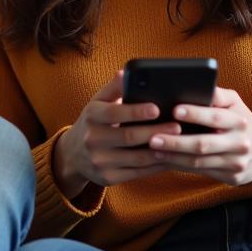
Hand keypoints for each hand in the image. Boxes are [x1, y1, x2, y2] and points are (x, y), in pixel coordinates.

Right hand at [53, 71, 181, 198]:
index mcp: (91, 116)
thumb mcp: (97, 102)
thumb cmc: (94, 122)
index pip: (114, 113)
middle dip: (155, 131)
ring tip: (179, 143)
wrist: (73, 154)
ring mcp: (99, 161)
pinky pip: (137, 173)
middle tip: (177, 126)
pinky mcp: (108, 178)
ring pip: (136, 158)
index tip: (156, 108)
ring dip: (160, 151)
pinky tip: (169, 159)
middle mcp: (92, 139)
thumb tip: (126, 72)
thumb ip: (113, 88)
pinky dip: (155, 167)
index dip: (136, 111)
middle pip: (128, 136)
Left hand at [146, 87, 251, 188]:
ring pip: (200, 162)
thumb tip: (193, 84)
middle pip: (204, 144)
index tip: (174, 110)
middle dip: (176, 142)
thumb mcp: (234, 103)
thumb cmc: (240, 119)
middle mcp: (240, 143)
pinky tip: (165, 161)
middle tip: (153, 138)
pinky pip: (202, 172)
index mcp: (239, 120)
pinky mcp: (233, 178)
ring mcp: (237, 163)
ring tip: (153, 150)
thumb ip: (216, 95)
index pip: (215, 117)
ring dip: (174, 157)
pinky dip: (181, 167)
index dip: (195, 113)